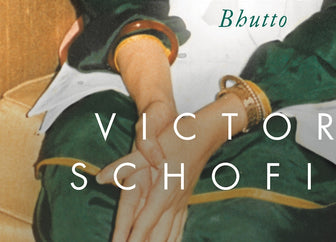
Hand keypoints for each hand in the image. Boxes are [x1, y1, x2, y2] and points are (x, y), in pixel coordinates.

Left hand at [97, 94, 247, 241]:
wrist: (208, 132)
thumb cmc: (180, 135)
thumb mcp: (151, 145)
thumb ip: (126, 164)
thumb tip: (100, 177)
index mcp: (163, 191)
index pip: (143, 225)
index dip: (131, 241)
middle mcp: (173, 201)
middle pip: (156, 237)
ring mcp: (182, 202)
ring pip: (169, 236)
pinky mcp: (186, 199)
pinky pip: (179, 228)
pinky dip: (173, 241)